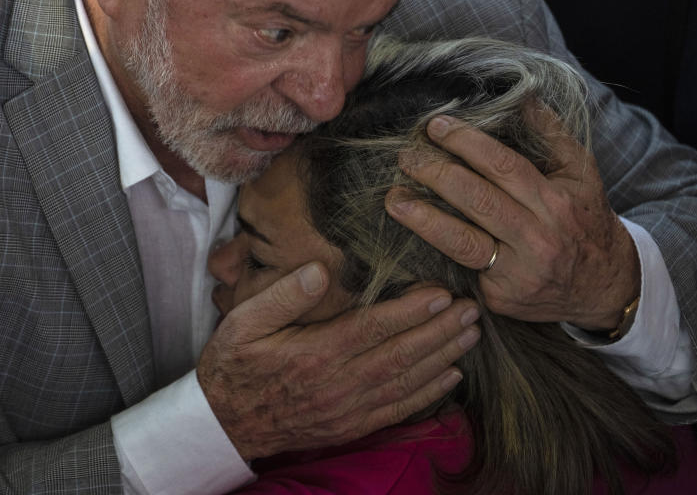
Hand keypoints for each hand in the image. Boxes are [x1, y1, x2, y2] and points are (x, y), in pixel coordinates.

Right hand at [196, 262, 479, 459]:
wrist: (223, 422)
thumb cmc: (235, 363)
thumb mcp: (244, 320)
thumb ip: (284, 294)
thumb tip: (321, 270)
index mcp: (314, 353)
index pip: (373, 328)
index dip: (412, 310)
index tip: (442, 293)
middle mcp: (337, 384)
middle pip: (400, 354)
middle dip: (441, 331)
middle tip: (473, 309)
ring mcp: (347, 410)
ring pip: (406, 381)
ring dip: (443, 357)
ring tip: (472, 335)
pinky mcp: (351, 426)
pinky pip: (398, 409)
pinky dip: (429, 393)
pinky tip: (451, 375)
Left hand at [385, 105, 639, 330]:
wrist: (604, 287)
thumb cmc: (584, 220)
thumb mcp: (581, 175)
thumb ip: (552, 134)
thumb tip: (522, 96)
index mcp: (555, 202)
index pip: (504, 166)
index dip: (466, 144)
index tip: (436, 126)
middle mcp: (538, 237)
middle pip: (477, 200)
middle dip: (436, 174)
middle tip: (406, 156)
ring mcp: (518, 271)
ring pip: (462, 241)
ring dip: (422, 218)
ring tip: (394, 199)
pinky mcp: (501, 297)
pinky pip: (462, 268)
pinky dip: (435, 248)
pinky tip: (414, 231)